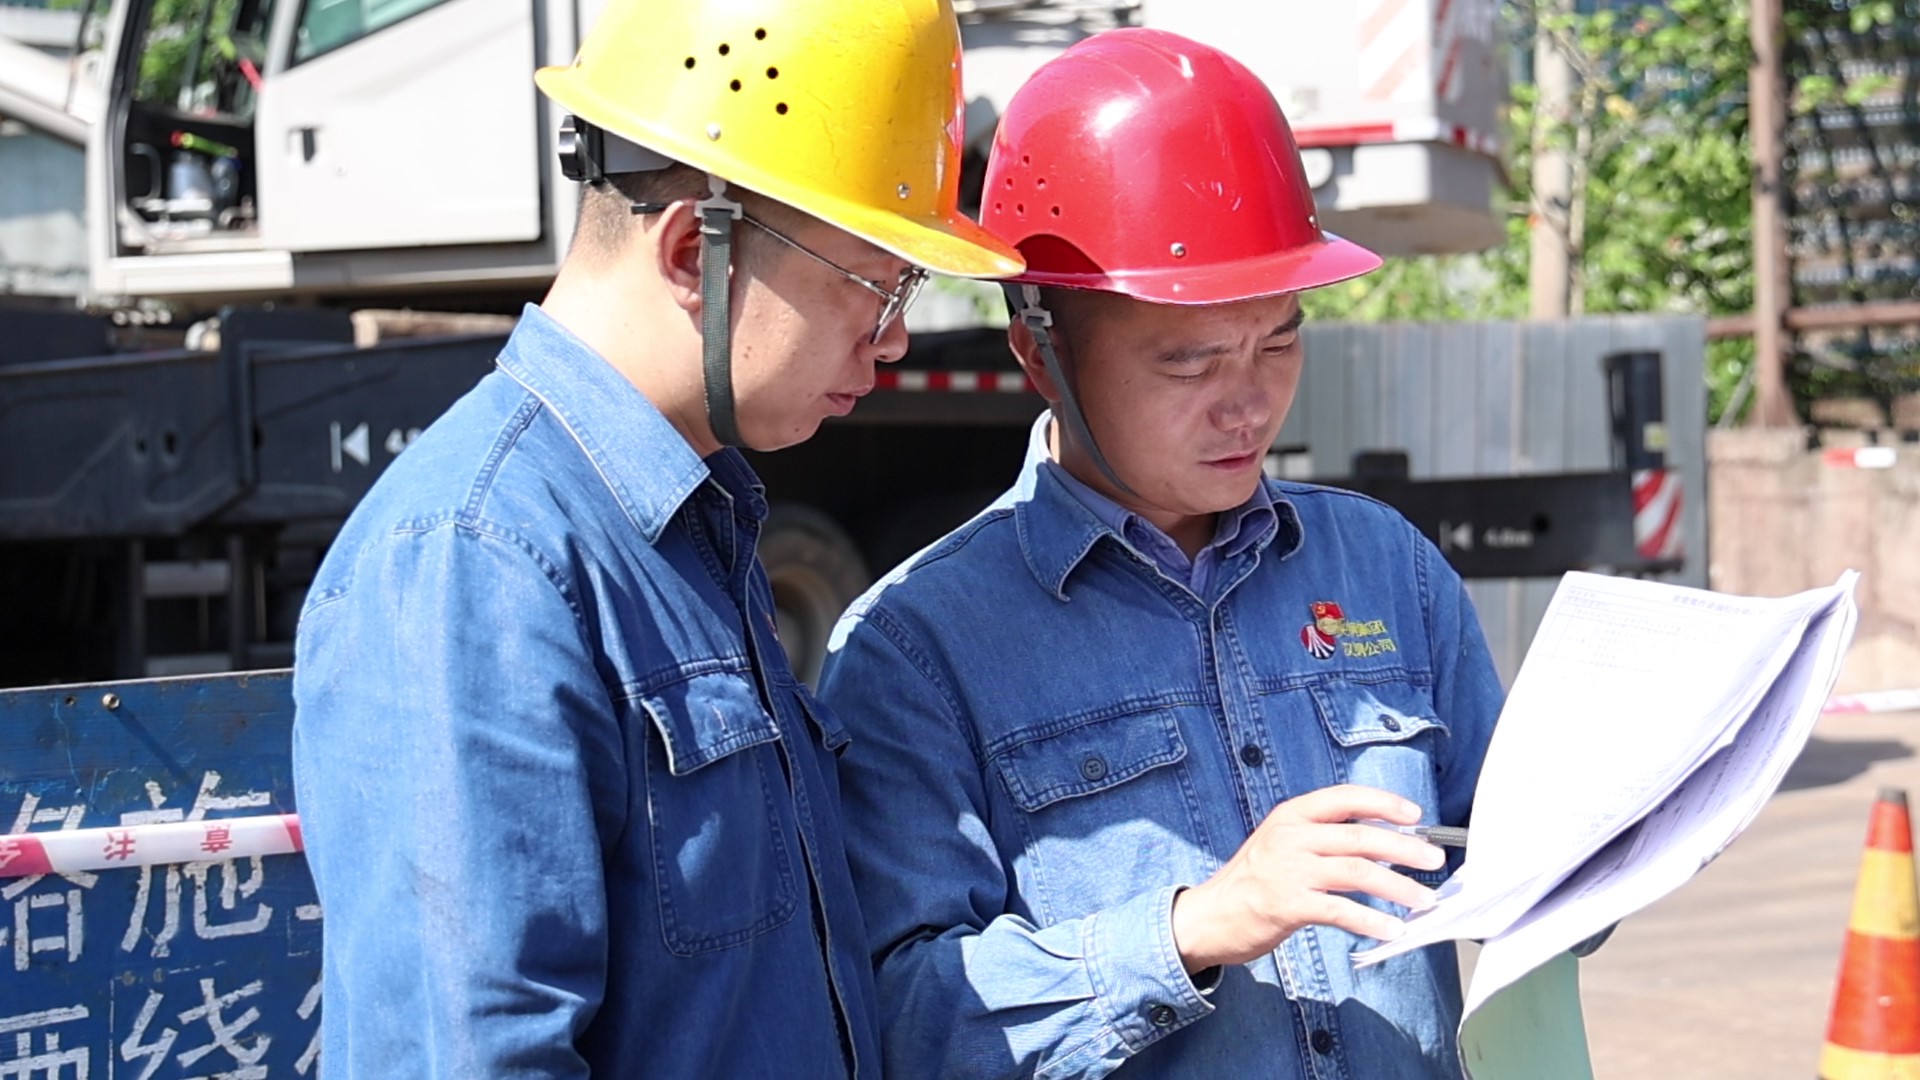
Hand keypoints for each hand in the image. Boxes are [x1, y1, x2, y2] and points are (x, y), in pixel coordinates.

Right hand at [1170, 784, 1444, 972]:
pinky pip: (1341, 911)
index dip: (1384, 803)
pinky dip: (1372, 921)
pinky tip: (1392, 930)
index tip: (1416, 817)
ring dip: (1397, 887)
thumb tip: (1382, 842)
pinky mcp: (1288, 905)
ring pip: (1357, 872)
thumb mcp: (1282, 843)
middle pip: (1360, 837)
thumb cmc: (1253, 880)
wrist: (1209, 915)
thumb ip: (1322, 838)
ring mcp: (1288, 870)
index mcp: (1291, 815)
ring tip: (1423, 900)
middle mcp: (1291, 837)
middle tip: (1434, 862)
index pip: (1345, 798)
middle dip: (1404, 849)